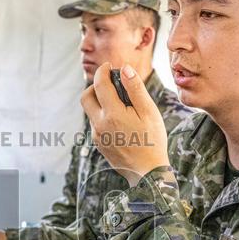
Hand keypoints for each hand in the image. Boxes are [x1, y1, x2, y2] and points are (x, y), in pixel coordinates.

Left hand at [80, 63, 169, 185]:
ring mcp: (97, 136)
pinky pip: (96, 124)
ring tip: (121, 103)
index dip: (103, 71)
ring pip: (91, 112)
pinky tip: (121, 121)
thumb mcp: (149, 112)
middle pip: (85, 97)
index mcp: (112, 114)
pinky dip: (104, 116)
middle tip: (110, 83)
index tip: (109, 66)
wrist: (148, 173)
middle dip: (95, 86)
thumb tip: (125, 69)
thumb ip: (135, 89)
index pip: (99, 84)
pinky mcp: (98, 145)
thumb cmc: (152, 141)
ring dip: (101, 102)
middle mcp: (99, 125)